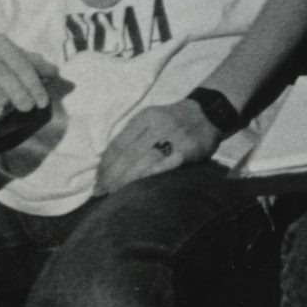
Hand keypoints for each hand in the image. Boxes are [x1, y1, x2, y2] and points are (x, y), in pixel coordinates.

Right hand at [0, 29, 53, 112]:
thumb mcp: (6, 52)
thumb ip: (30, 61)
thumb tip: (55, 72)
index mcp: (1, 44)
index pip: (22, 65)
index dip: (34, 83)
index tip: (43, 102)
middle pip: (3, 71)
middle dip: (17, 90)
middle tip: (28, 107)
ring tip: (3, 104)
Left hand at [95, 98, 217, 193]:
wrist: (209, 112)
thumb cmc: (173, 121)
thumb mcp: (151, 120)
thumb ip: (132, 138)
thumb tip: (106, 165)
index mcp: (145, 117)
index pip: (119, 143)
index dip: (105, 164)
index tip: (97, 180)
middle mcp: (159, 124)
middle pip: (129, 154)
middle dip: (112, 176)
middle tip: (100, 192)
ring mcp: (175, 135)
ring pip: (145, 160)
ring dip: (127, 180)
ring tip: (114, 193)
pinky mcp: (189, 147)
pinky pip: (166, 164)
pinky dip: (150, 175)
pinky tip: (139, 187)